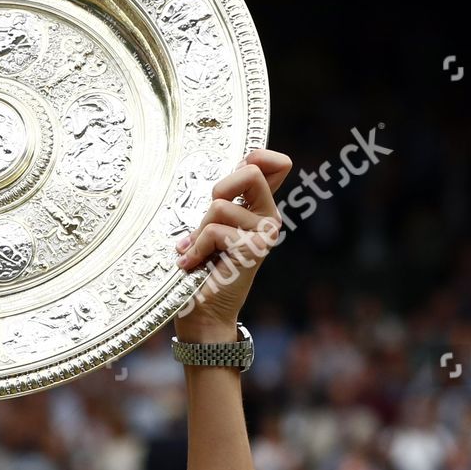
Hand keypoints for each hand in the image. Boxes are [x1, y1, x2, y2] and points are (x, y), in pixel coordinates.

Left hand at [173, 148, 292, 338]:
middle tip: (208, 220)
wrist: (203, 313)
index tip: (234, 173)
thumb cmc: (203, 269)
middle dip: (219, 190)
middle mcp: (269, 218)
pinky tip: (192, 264)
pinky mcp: (252, 250)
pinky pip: (213, 232)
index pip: (278, 164)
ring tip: (198, 252)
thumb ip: (220, 202)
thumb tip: (222, 178)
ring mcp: (264, 234)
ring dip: (199, 230)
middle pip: (250, 171)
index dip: (256, 156)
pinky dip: (195, 249)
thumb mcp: (209, 226)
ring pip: (220, 206)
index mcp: (260, 208)